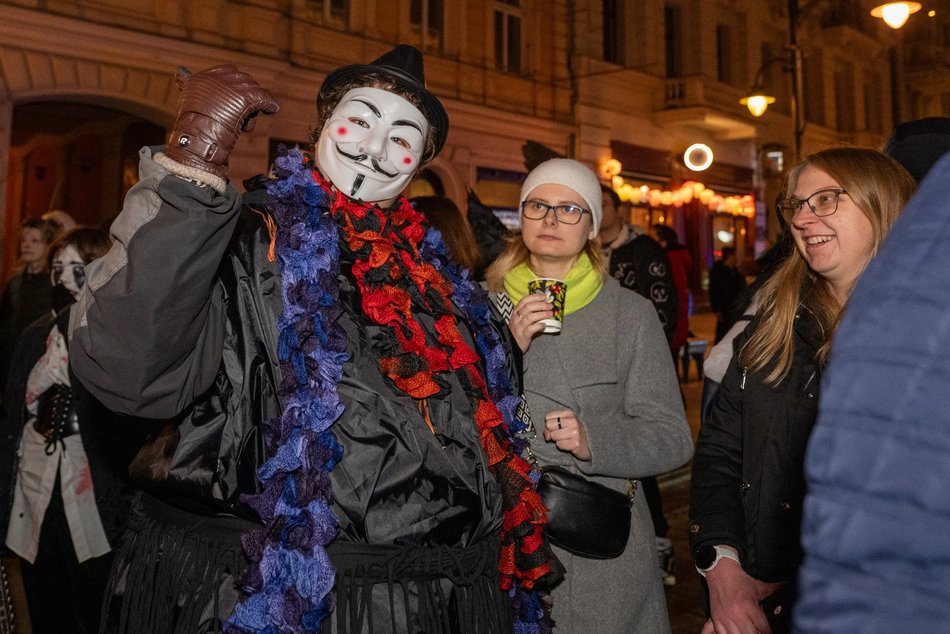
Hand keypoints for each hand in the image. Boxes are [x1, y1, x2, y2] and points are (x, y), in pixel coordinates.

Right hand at [164, 64, 279, 179]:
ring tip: (244, 123)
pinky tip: (272, 109)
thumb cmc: (193, 126)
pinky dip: (269, 104)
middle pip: (244, 81)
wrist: (198, 139)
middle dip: (246, 96)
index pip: (229, 70)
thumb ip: (187, 84)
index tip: (239, 100)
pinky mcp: (244, 97)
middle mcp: (217, 78)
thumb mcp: (190, 100)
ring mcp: (231, 87)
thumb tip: (179, 71)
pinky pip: (262, 98)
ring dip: (253, 106)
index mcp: (203, 78)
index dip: (237, 85)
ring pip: (253, 91)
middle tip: (244, 113)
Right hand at [508, 293, 553, 351]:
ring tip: (550, 314)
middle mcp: (516, 318)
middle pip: (528, 307)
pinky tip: (544, 325)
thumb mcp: (521, 320)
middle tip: (550, 305)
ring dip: (542, 314)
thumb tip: (545, 306)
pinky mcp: (523, 335)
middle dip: (541, 305)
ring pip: (530, 317)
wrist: (512, 346)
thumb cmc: (519, 331)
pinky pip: (531, 329)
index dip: (535, 297)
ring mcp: (519, 327)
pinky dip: (539, 325)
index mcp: (516, 312)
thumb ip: (530, 313)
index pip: (524, 301)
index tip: (544, 296)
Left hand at [543, 409, 590, 460]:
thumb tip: (546, 434)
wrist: (592, 444)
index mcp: (570, 413)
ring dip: (558, 440)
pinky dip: (562, 446)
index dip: (549, 424)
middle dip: (552, 432)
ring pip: (553, 436)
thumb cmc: (576, 433)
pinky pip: (559, 445)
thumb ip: (554, 424)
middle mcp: (572, 421)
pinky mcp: (575, 443)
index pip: (548, 416)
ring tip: (566, 439)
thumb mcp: (567, 423)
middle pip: (549, 425)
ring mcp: (574, 432)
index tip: (555, 428)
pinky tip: (569, 444)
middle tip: (560, 434)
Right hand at [702, 557, 781, 633]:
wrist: (720, 570)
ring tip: (748, 631)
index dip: (769, 633)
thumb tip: (787, 585)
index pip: (763, 628)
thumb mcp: (759, 586)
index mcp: (749, 606)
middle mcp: (736, 614)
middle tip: (760, 632)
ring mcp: (725, 617)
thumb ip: (775, 589)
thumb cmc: (740, 579)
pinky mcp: (716, 618)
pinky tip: (735, 632)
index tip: (770, 632)